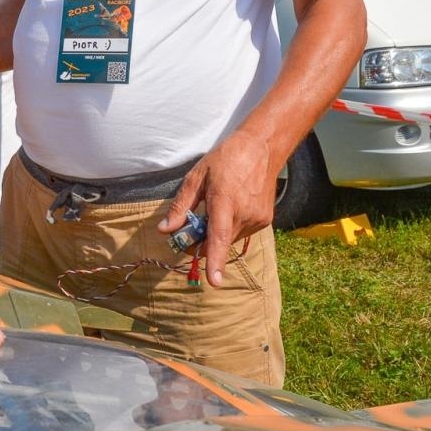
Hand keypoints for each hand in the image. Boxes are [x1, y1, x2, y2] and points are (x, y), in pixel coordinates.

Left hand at [157, 132, 276, 287]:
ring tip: (217, 208)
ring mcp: (258, 218)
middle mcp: (244, 213)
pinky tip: (232, 207)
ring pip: (230, 240)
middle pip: (219, 242)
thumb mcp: (196, 176)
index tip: (214, 281)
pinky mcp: (265, 220)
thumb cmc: (226, 159)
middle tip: (193, 225)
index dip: (215, 261)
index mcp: (224, 200)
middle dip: (203, 241)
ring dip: (219, 234)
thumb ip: (180, 206)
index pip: (219, 236)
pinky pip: (241, 233)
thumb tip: (165, 230)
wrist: (262, 148)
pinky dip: (232, 228)